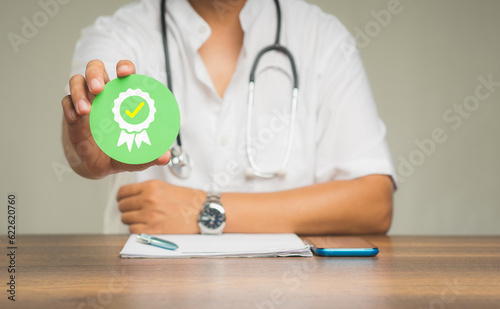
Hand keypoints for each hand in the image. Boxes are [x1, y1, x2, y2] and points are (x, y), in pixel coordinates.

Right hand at [61, 60, 169, 178]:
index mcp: (122, 97)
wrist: (95, 164)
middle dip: (94, 73)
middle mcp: (103, 94)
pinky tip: (76, 117)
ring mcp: (85, 101)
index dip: (124, 67)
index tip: (125, 73)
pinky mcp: (71, 114)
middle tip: (98, 89)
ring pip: (77, 82)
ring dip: (79, 92)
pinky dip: (70, 107)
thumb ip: (148, 156)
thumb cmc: (117, 151)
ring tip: (86, 110)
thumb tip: (165, 157)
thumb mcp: (134, 156)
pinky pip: (66, 102)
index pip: (123, 72)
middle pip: (95, 69)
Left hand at [117, 180, 205, 233]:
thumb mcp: (165, 186)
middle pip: (122, 206)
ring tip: (141, 218)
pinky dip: (137, 229)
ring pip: (125, 219)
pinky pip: (133, 230)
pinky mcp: (153, 229)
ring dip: (131, 219)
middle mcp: (148, 200)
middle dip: (126, 208)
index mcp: (151, 187)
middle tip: (133, 210)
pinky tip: (145, 225)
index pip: (123, 192)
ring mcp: (150, 215)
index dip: (121, 197)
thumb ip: (148, 189)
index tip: (123, 200)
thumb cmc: (189, 200)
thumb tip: (133, 195)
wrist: (203, 211)